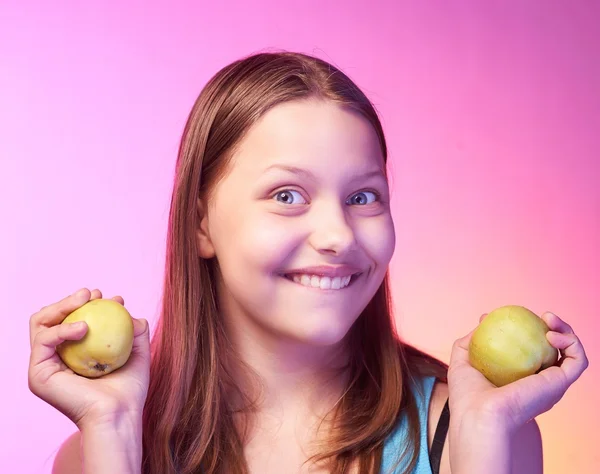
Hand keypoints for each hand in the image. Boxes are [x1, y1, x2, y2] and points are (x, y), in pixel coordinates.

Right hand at [28, 288, 150, 429]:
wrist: (120, 414)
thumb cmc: (129, 390)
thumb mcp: (137, 353)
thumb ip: (134, 330)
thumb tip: (131, 313)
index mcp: (73, 354)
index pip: (71, 320)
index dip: (89, 304)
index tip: (113, 297)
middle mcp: (55, 359)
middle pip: (51, 318)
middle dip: (70, 300)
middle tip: (92, 293)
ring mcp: (44, 365)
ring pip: (40, 323)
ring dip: (61, 306)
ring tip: (86, 300)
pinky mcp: (38, 374)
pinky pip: (43, 340)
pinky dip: (62, 328)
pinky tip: (83, 326)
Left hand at [447, 311, 588, 432]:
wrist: (479, 414)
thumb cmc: (467, 395)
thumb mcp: (462, 361)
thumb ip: (469, 342)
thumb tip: (482, 322)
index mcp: (520, 380)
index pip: (531, 353)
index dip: (527, 331)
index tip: (506, 317)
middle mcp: (540, 383)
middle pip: (555, 351)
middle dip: (555, 327)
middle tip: (542, 315)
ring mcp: (551, 383)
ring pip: (572, 353)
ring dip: (566, 331)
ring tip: (549, 318)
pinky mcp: (560, 384)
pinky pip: (577, 360)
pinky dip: (571, 343)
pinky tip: (551, 334)